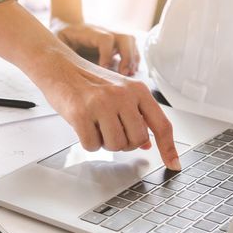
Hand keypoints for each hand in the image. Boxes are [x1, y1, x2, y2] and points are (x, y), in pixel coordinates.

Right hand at [0, 0, 178, 169]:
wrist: (59, 67)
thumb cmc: (89, 82)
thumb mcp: (119, 92)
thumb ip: (136, 115)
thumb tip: (147, 144)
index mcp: (137, 90)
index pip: (161, 124)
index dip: (169, 148)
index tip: (173, 164)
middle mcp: (122, 95)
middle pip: (136, 141)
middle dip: (124, 143)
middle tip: (111, 131)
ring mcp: (102, 104)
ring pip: (115, 145)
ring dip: (104, 142)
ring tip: (95, 125)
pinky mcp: (82, 114)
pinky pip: (92, 145)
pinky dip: (88, 142)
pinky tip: (83, 127)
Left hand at [51, 19, 139, 75]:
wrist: (66, 26)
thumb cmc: (62, 37)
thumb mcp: (59, 44)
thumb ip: (66, 54)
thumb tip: (70, 70)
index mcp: (89, 32)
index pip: (105, 39)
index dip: (107, 54)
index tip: (104, 68)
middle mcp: (104, 32)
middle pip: (124, 38)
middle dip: (127, 56)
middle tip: (124, 73)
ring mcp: (112, 37)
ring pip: (130, 42)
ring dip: (133, 58)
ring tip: (130, 74)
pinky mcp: (116, 45)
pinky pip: (131, 49)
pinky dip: (133, 60)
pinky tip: (131, 72)